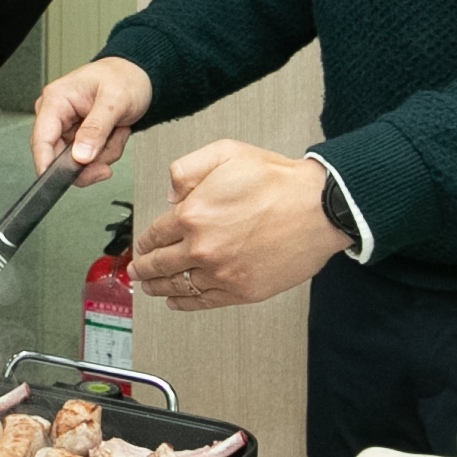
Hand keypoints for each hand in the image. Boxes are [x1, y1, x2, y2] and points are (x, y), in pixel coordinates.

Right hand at [29, 55, 154, 181]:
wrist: (136, 77)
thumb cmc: (123, 78)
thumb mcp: (115, 101)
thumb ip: (96, 129)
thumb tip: (80, 156)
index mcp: (56, 99)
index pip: (41, 138)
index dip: (45, 163)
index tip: (56, 182)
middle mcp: (56, 114)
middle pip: (58, 157)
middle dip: (90, 159)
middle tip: (110, 149)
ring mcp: (66, 128)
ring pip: (77, 162)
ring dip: (103, 154)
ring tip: (115, 131)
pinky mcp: (77, 137)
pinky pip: (88, 160)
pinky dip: (105, 152)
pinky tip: (113, 134)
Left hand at [129, 141, 344, 311]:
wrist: (319, 207)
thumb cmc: (278, 181)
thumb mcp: (225, 153)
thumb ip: (186, 169)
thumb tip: (170, 194)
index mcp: (193, 214)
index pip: (155, 233)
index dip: (144, 240)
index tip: (142, 243)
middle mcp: (202, 248)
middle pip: (160, 264)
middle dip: (143, 268)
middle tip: (136, 270)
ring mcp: (222, 273)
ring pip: (178, 286)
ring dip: (158, 288)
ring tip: (150, 287)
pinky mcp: (242, 290)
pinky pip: (203, 301)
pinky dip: (184, 303)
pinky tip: (176, 301)